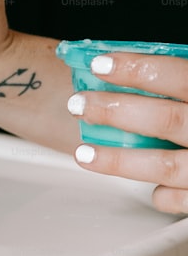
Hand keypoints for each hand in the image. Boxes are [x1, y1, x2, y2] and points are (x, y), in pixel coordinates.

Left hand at [67, 52, 187, 213]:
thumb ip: (186, 77)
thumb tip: (135, 59)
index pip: (179, 75)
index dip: (137, 69)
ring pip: (168, 166)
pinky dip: (165, 196)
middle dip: (116, 111)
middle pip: (166, 120)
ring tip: (84, 154)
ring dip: (121, 161)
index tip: (99, 64)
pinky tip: (148, 190)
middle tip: (78, 105)